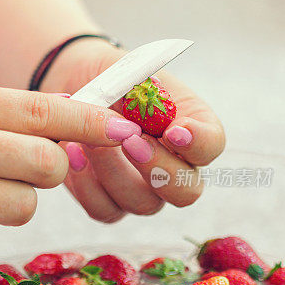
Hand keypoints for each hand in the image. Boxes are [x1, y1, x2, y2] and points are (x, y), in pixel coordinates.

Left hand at [41, 38, 225, 221]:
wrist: (76, 86)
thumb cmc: (113, 78)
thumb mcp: (133, 74)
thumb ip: (152, 94)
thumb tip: (167, 124)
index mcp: (191, 131)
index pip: (212, 146)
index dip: (197, 143)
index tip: (174, 131)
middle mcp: (175, 168)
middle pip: (187, 192)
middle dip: (159, 169)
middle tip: (130, 140)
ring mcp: (144, 190)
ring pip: (143, 204)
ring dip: (113, 170)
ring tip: (88, 139)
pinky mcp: (108, 201)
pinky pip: (105, 209)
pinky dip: (85, 184)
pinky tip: (73, 152)